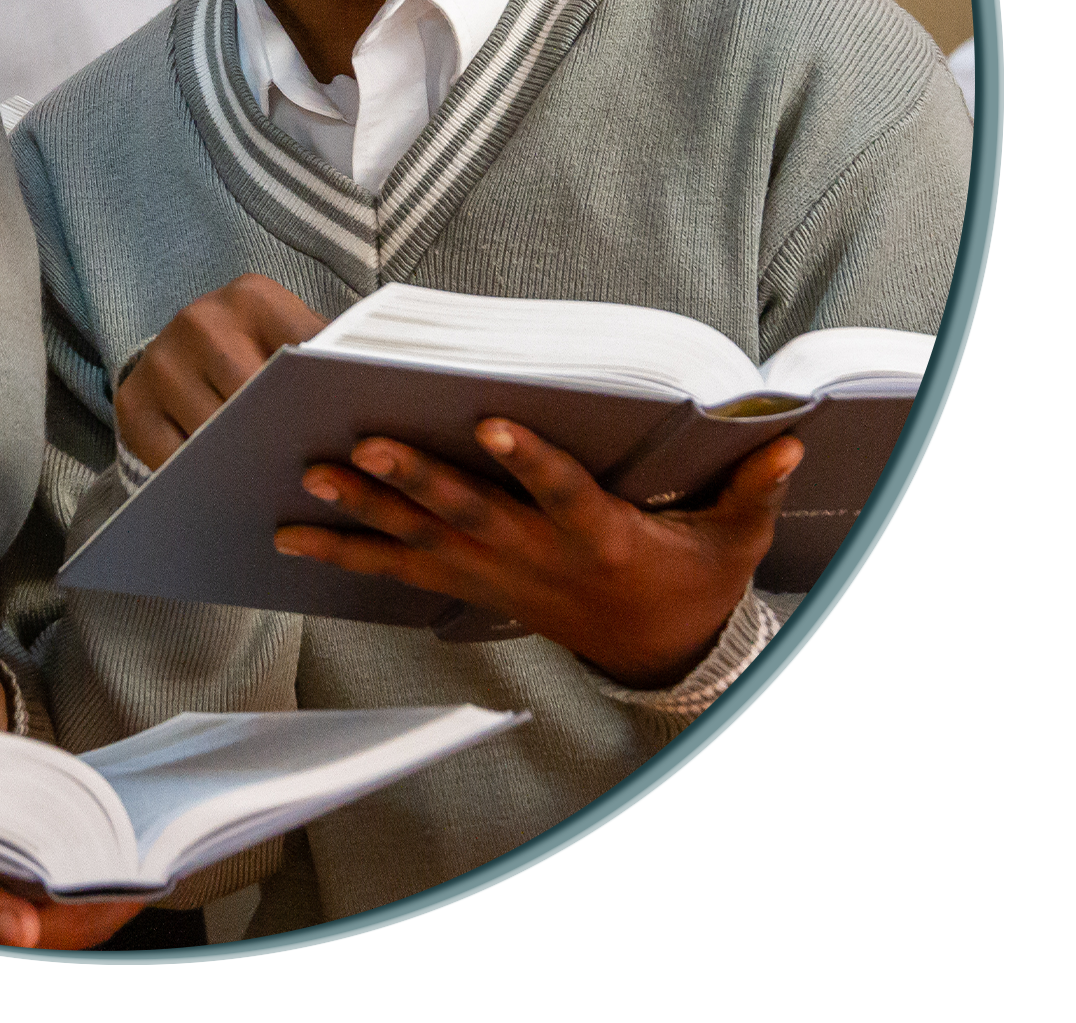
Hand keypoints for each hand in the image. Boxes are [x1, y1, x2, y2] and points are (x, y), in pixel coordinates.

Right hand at [116, 274, 328, 470]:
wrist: (189, 347)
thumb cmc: (262, 350)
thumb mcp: (298, 339)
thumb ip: (333, 360)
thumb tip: (386, 393)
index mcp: (252, 297)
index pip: (297, 358)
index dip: (318, 403)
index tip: (341, 441)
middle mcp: (198, 319)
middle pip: (251, 399)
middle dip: (279, 438)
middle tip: (310, 478)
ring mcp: (159, 360)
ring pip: (211, 434)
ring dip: (240, 464)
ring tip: (270, 486)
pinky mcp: (131, 402)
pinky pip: (170, 459)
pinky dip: (198, 478)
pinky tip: (224, 486)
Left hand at [275, 421, 803, 688]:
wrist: (657, 651)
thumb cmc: (688, 579)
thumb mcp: (731, 541)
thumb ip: (750, 489)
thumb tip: (784, 438)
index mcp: (598, 535)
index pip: (561, 490)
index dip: (529, 460)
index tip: (494, 423)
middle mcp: (534, 556)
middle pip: (467, 514)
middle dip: (413, 479)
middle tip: (362, 444)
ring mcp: (493, 574)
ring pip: (418, 540)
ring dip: (361, 512)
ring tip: (309, 481)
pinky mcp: (466, 584)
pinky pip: (396, 568)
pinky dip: (343, 551)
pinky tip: (290, 535)